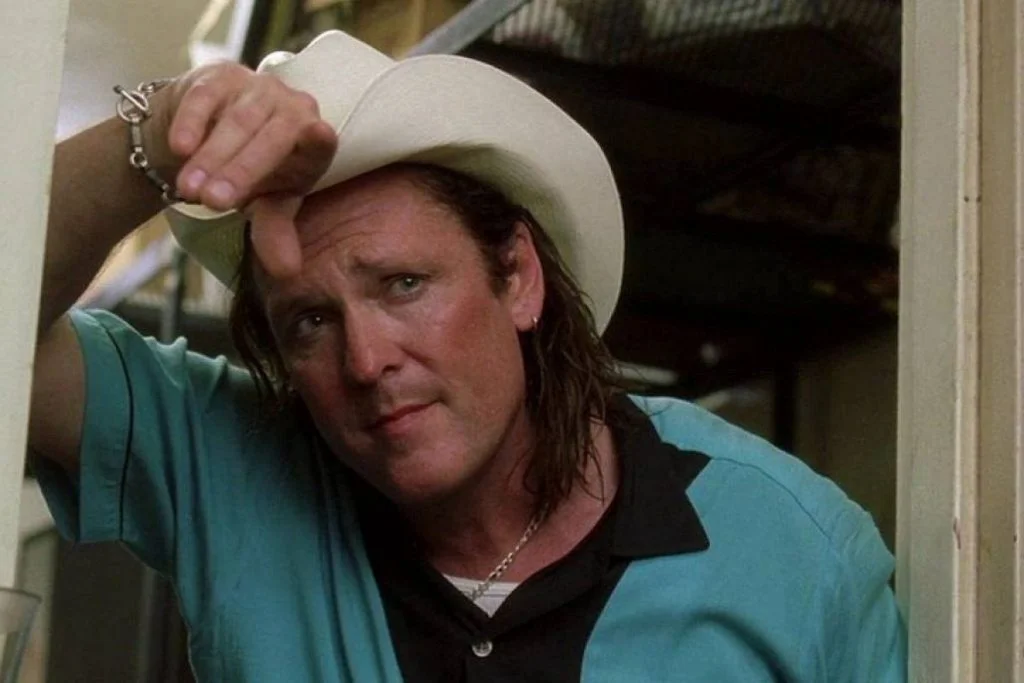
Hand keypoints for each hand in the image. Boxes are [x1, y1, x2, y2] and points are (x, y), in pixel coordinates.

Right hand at [156, 63, 337, 278]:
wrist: (206, 134)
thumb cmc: (250, 173)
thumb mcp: (264, 205)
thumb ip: (275, 234)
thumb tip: (287, 272)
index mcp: (313, 143)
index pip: (320, 145)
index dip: (319, 141)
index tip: (319, 135)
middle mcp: (292, 109)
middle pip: (272, 137)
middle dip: (242, 171)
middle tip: (214, 203)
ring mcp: (257, 88)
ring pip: (237, 121)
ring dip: (213, 156)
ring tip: (190, 192)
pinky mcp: (221, 76)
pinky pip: (206, 98)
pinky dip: (192, 122)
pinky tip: (179, 148)